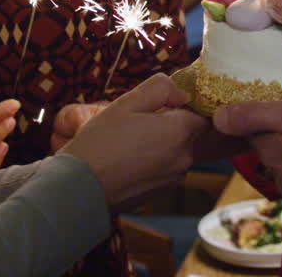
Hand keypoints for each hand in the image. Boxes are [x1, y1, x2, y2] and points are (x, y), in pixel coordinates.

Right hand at [62, 73, 208, 211]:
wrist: (78, 189)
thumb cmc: (100, 143)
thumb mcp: (127, 102)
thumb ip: (161, 88)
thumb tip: (182, 94)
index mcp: (180, 132)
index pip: (202, 113)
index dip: (184, 106)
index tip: (163, 105)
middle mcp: (185, 158)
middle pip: (190, 133)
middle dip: (171, 125)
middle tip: (140, 122)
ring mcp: (174, 178)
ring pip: (178, 151)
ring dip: (162, 144)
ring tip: (130, 142)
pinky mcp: (161, 193)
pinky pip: (166, 169)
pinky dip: (154, 162)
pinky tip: (128, 160)